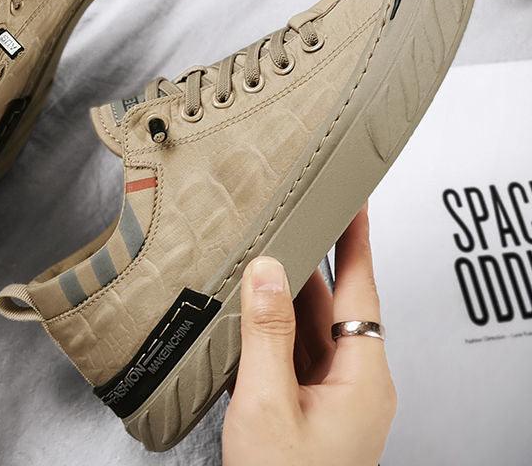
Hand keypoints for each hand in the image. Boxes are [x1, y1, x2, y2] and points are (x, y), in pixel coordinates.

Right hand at [222, 207, 395, 465]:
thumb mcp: (267, 404)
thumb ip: (266, 332)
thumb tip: (265, 270)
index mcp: (363, 377)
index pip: (362, 287)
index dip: (357, 238)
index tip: (353, 198)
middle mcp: (351, 381)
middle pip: (329, 303)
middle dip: (303, 261)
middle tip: (283, 216)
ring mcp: (326, 394)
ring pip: (303, 327)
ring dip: (277, 297)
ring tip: (252, 257)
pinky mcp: (302, 404)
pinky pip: (287, 352)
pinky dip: (264, 330)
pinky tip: (241, 314)